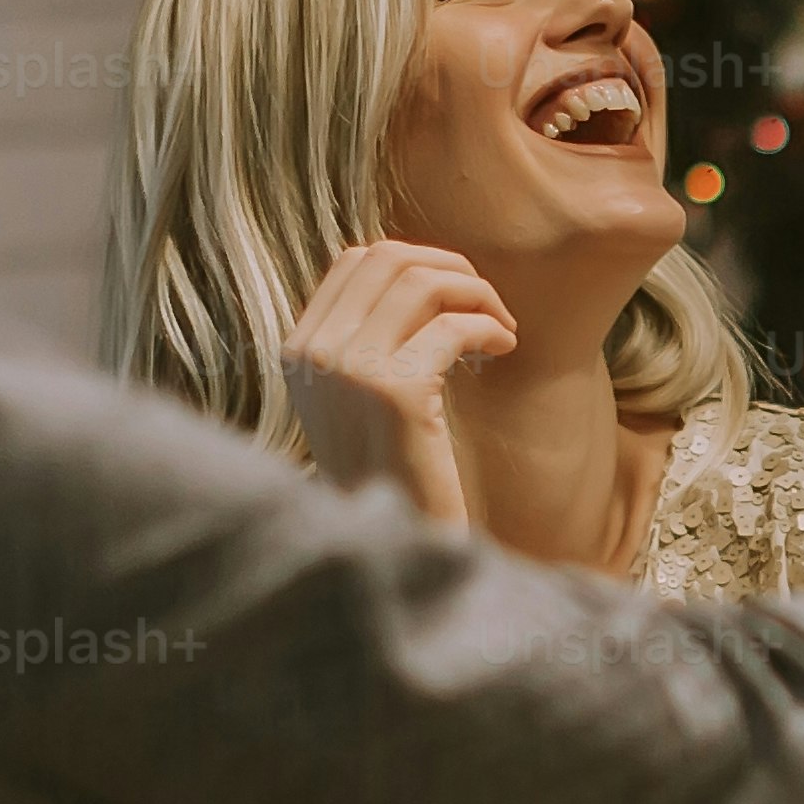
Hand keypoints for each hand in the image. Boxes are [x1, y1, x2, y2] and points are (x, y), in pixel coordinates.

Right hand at [281, 241, 518, 523]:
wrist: (396, 545)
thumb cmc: (394, 472)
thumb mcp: (360, 397)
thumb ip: (368, 337)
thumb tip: (415, 269)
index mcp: (299, 351)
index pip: (354, 260)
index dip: (416, 261)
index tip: (453, 294)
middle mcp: (314, 355)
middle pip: (387, 258)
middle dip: (450, 268)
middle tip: (486, 303)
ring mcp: (348, 371)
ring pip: (422, 283)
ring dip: (477, 294)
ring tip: (502, 326)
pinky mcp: (394, 394)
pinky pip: (454, 326)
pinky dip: (490, 327)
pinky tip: (505, 348)